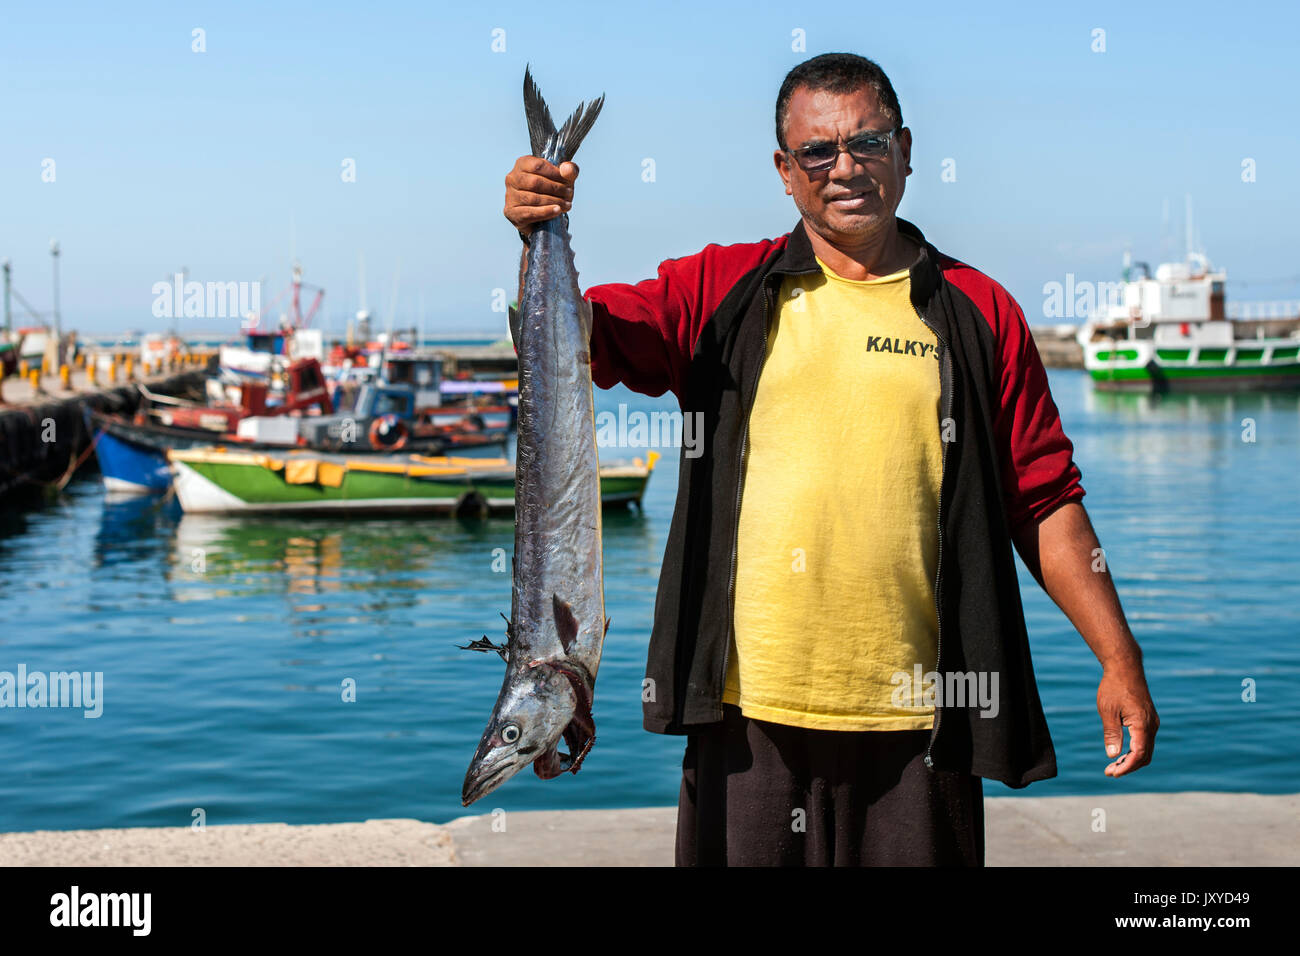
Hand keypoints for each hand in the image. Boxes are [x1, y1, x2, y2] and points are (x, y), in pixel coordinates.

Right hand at [505, 156, 576, 234]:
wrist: (539, 214)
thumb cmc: (550, 191)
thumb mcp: (562, 178)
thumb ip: (569, 170)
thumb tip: (567, 170)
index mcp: (522, 164)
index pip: (538, 166)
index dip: (555, 173)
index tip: (567, 180)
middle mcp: (512, 178)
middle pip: (535, 182)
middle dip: (555, 189)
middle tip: (569, 194)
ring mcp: (510, 196)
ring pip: (533, 198)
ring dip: (553, 201)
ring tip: (566, 204)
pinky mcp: (511, 212)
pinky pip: (529, 212)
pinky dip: (545, 212)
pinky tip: (557, 211)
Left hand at [1097, 660, 1158, 776]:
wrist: (1125, 668)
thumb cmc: (1114, 687)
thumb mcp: (1108, 711)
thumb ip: (1111, 733)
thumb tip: (1113, 755)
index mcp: (1143, 724)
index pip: (1138, 754)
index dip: (1127, 766)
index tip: (1113, 773)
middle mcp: (1152, 725)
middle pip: (1145, 755)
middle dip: (1129, 766)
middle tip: (1109, 772)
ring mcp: (1152, 722)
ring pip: (1146, 749)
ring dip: (1132, 759)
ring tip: (1113, 765)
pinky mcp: (1149, 719)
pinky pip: (1145, 740)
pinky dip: (1135, 750)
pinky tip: (1121, 752)